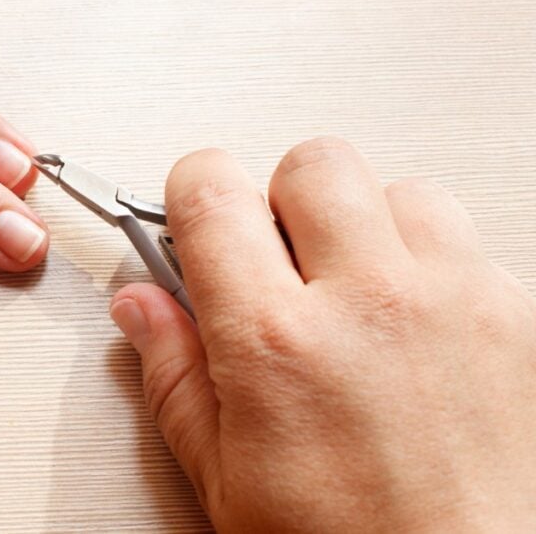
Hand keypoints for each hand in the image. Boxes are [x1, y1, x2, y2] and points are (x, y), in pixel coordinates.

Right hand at [111, 137, 535, 530]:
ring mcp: (453, 302)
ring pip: (397, 188)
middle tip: (276, 256)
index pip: (212, 191)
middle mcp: (369, 304)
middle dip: (281, 198)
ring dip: (363, 224)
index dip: (191, 192)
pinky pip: (462, 238)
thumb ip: (172, 373)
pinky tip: (407, 318)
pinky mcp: (514, 316)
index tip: (194, 217)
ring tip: (350, 286)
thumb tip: (142, 308)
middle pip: (312, 163)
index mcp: (276, 341)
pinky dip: (426, 261)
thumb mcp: (224, 476)